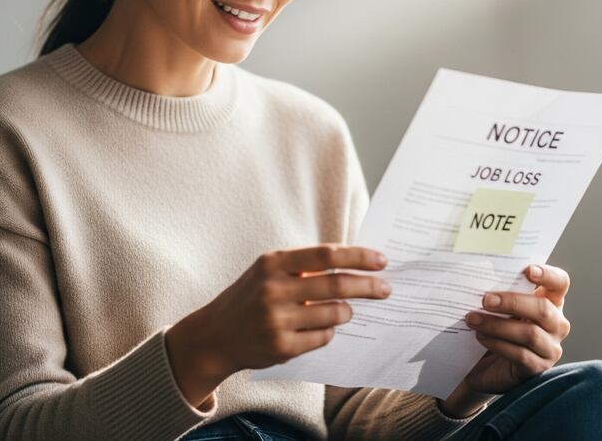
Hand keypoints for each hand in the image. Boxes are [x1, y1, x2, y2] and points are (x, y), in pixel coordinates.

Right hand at [166, 244, 391, 406]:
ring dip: (346, 312)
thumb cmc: (250, 297)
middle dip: (368, 286)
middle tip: (386, 289)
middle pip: (337, 285)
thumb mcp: (269, 271)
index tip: (381, 261)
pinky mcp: (281, 346)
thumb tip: (355, 264)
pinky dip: (328, 332)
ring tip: (343, 311)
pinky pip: (324, 338)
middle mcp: (274, 289)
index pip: (326, 255)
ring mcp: (277, 319)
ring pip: (335, 314)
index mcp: (273, 262)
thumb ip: (304, 265)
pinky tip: (317, 329)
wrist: (215, 335)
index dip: (359, 257)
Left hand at [440, 263, 571, 416]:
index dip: (548, 275)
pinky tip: (480, 338)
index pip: (560, 283)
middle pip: (544, 309)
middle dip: (513, 302)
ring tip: (473, 320)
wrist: (481, 365)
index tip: (528, 270)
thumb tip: (478, 274)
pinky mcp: (538, 368)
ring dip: (498, 325)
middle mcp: (556, 324)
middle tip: (485, 300)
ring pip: (531, 334)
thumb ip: (499, 291)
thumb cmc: (492, 327)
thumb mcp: (498, 307)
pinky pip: (521, 355)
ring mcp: (550, 348)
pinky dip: (498, 344)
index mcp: (550, 301)